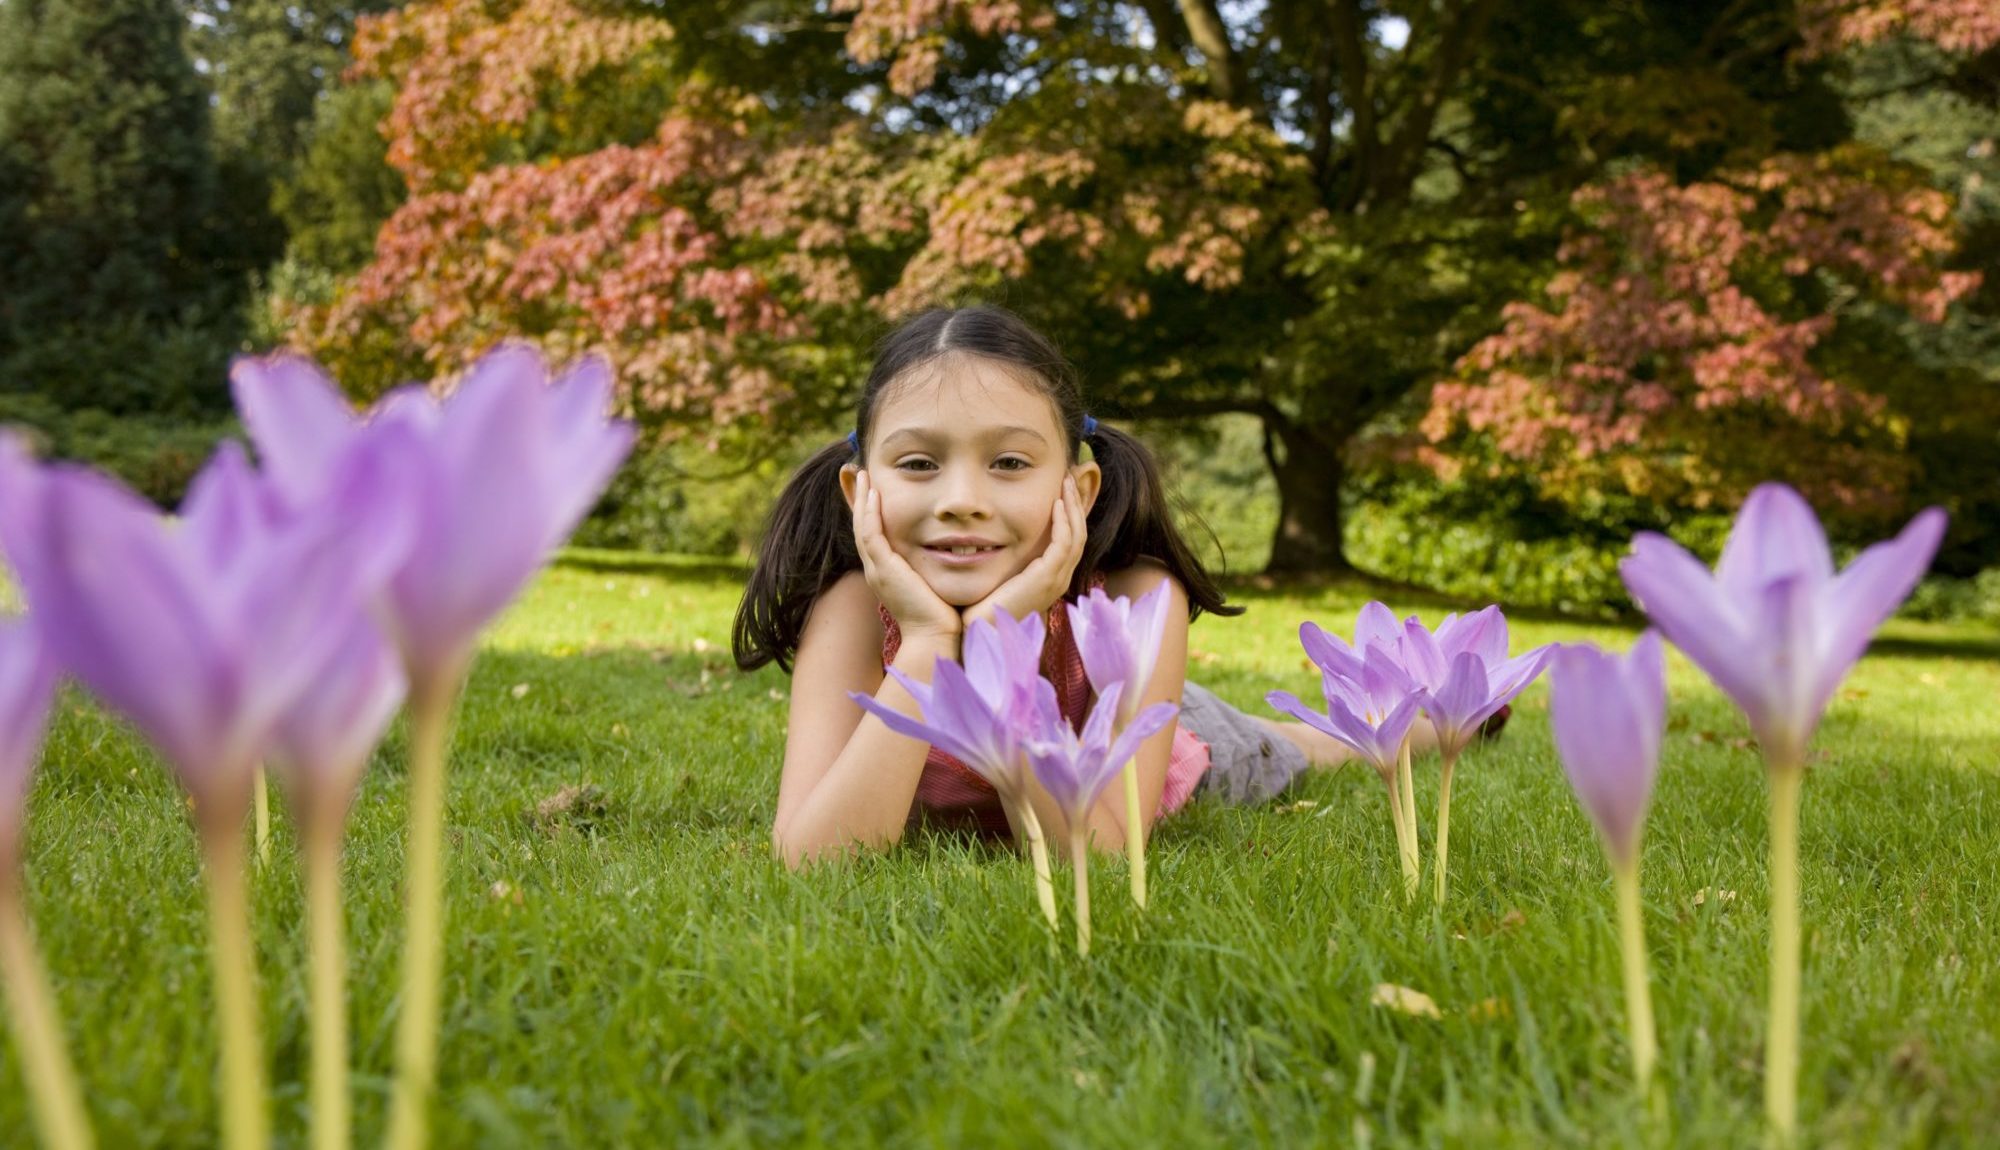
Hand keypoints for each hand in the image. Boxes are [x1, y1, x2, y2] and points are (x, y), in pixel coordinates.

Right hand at [849, 470, 960, 642]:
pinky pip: (871, 535)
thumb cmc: (942, 617)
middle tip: (859, 473)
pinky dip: (870, 512)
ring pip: (862, 527)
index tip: (872, 489)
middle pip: (861, 527)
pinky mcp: (883, 569)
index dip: (870, 512)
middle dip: (860, 499)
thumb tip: (954, 552)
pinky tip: (873, 493)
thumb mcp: (935, 585)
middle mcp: (877, 570)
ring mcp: (877, 570)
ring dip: (862, 499)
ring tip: (863, 473)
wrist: (935, 638)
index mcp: (887, 574)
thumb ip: (936, 567)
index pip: (873, 536)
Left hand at [962, 474, 1087, 630]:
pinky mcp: (1047, 578)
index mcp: (1051, 578)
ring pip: (1077, 536)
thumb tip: (998, 535)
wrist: (979, 630)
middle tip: (1069, 478)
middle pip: (1080, 534)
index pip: (1071, 540)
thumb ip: (1009, 557)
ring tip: (1066, 483)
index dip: (1070, 513)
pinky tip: (1057, 504)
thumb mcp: (1003, 575)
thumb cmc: (983, 606)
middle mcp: (1060, 579)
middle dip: (1076, 504)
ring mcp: (1056, 580)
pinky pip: (1064, 544)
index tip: (1062, 490)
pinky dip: (1064, 522)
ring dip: (1073, 506)